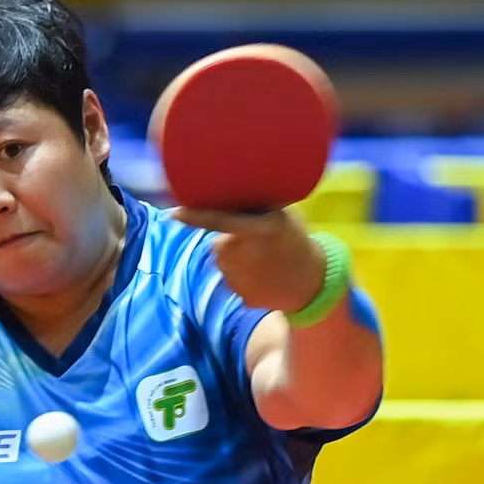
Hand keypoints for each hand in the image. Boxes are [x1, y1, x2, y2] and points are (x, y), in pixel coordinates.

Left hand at [172, 209, 326, 314]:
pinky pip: (230, 276)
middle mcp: (243, 254)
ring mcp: (239, 278)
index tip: (173, 214)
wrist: (310, 282)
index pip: (218, 221)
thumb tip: (226, 189)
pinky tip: (260, 273)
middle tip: (257, 237)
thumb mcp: (281, 215)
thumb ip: (254, 206)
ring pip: (223, 258)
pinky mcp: (238, 294)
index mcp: (258, 230)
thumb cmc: (294, 239)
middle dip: (229, 236)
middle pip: (219, 239)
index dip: (193, 217)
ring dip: (235, 254)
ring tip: (262, 256)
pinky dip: (240, 273)